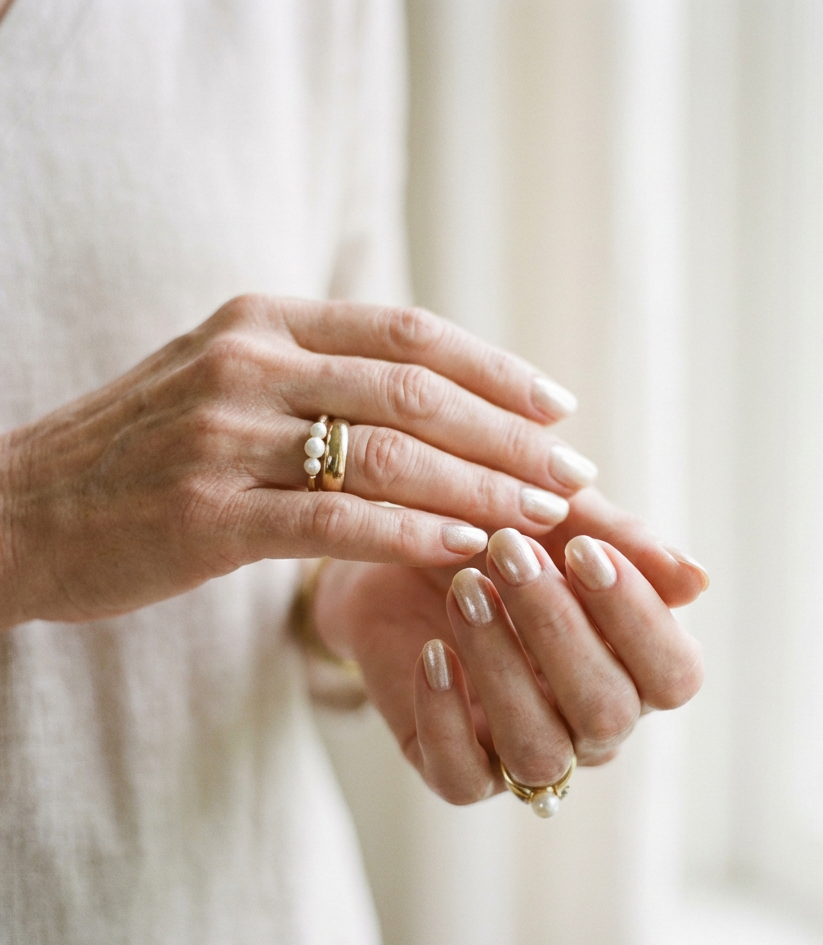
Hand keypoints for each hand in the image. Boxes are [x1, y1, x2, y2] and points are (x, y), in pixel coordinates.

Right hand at [0, 295, 593, 628]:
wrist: (20, 509)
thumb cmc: (145, 452)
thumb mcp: (230, 381)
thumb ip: (321, 374)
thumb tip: (436, 393)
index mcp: (265, 321)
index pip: (409, 333)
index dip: (496, 369)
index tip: (559, 407)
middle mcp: (249, 363)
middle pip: (416, 392)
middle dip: (510, 436)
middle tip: (574, 473)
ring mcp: (224, 435)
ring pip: (388, 456)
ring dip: (480, 488)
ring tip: (543, 516)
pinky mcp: (207, 514)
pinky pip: (337, 522)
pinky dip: (414, 534)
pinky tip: (468, 551)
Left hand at [315, 488, 706, 803]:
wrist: (403, 552)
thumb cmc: (501, 535)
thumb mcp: (563, 520)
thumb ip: (625, 544)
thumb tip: (698, 581)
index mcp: (635, 668)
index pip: (674, 674)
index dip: (637, 616)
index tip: (582, 549)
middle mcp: (591, 722)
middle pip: (607, 712)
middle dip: (557, 627)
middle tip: (508, 550)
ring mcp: (525, 751)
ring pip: (539, 751)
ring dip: (503, 665)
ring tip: (466, 590)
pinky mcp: (458, 768)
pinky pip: (463, 778)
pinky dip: (447, 717)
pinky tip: (433, 652)